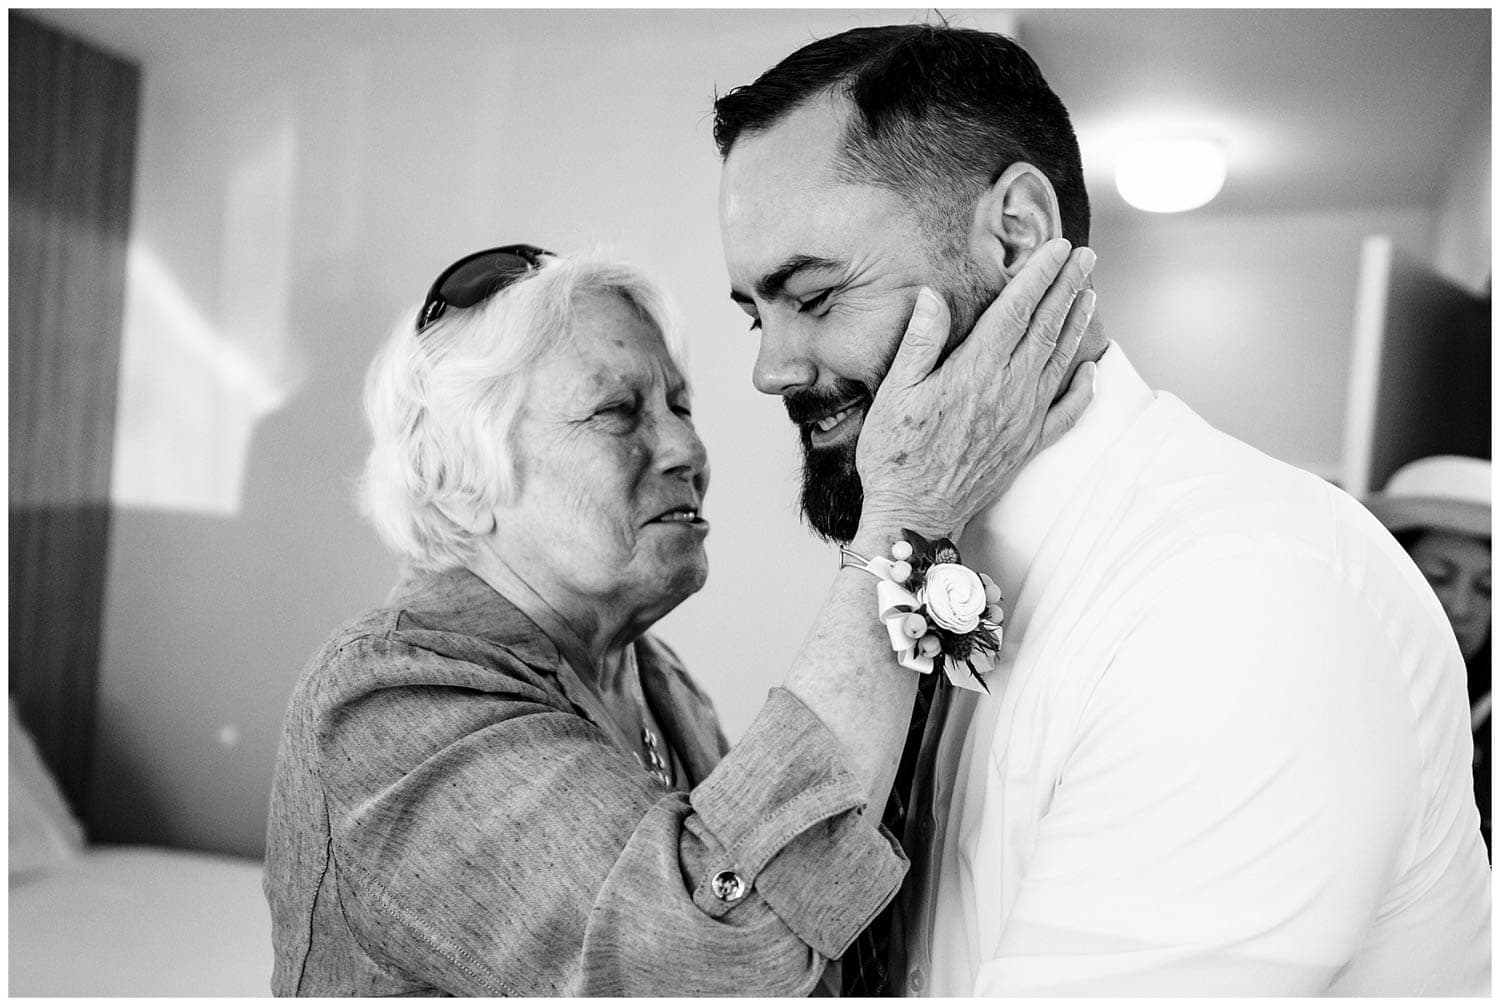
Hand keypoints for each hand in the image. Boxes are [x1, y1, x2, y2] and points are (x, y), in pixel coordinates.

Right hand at [856, 238, 1096, 538]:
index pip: (1016, 311)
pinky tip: (1091, 369)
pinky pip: (1065, 412)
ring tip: (1090, 293)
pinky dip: (1082, 389)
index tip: (1058, 248)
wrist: (913, 515)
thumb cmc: (894, 455)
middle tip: (1086, 256)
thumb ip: (919, 342)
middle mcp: (1008, 392)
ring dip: (1076, 324)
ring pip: (1059, 362)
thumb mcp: (894, 393)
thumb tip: (933, 296)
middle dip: (1067, 288)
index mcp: (975, 372)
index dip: (1039, 276)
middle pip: (1046, 329)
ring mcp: (1022, 421)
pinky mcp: (1026, 446)